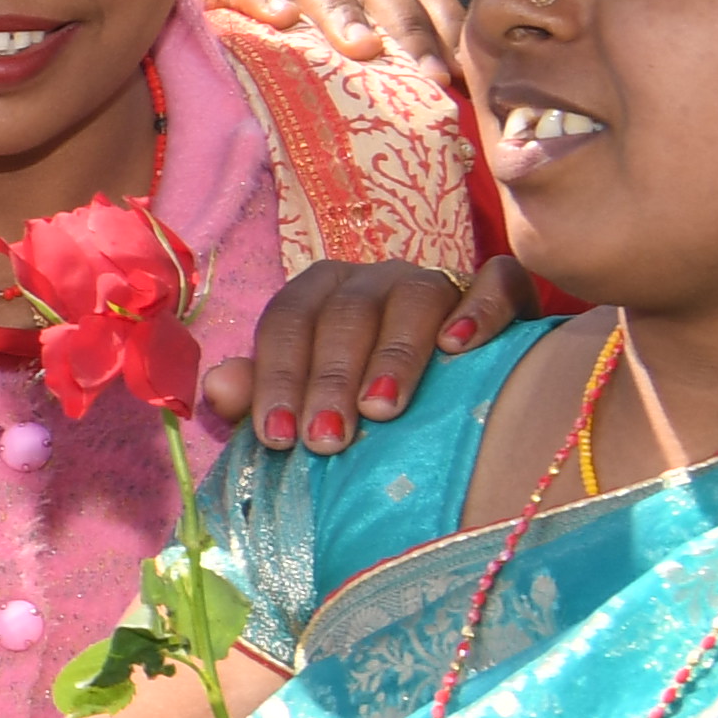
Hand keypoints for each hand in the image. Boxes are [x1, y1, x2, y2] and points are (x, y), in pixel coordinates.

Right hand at [198, 0, 459, 70]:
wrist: (190, 58)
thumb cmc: (275, 79)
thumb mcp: (337, 81)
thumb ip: (386, 87)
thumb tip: (455, 121)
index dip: (444, 25)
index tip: (460, 76)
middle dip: (409, 29)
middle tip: (430, 77)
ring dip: (344, 12)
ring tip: (362, 49)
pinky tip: (281, 20)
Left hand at [199, 254, 537, 451]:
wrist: (462, 390)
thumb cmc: (362, 399)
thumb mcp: (307, 400)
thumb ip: (260, 395)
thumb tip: (218, 387)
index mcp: (317, 295)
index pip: (285, 322)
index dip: (277, 378)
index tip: (278, 439)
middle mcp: (372, 279)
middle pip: (344, 315)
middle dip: (330, 378)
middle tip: (327, 439)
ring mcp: (436, 278)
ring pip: (414, 298)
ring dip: (395, 355)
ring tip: (382, 409)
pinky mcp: (498, 288)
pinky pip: (494, 283)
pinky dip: (480, 309)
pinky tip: (462, 346)